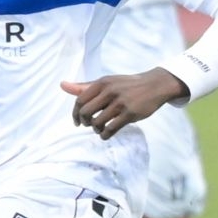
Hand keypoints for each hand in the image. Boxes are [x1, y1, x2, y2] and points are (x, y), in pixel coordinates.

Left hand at [60, 68, 188, 138]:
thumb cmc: (126, 85)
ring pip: (97, 122)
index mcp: (102, 83)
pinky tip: (106, 134)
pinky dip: (105, 135)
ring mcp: (120, 103)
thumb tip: (62, 85)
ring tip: (100, 128)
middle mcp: (109, 91)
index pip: (79, 100)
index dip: (75, 114)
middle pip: (85, 113)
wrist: (155, 85)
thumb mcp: (106, 82)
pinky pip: (110, 129)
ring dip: (96, 129)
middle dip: (85, 122)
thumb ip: (84, 87)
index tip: (77, 122)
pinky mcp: (130, 114)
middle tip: (90, 125)